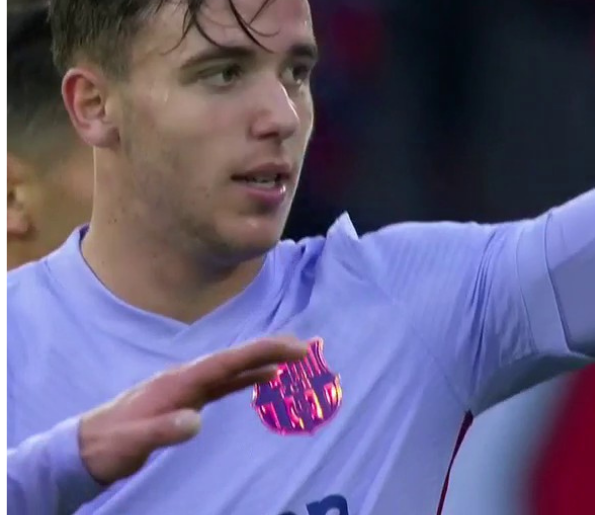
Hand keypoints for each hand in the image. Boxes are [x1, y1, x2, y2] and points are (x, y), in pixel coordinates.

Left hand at [79, 335, 308, 484]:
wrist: (84, 449)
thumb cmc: (109, 446)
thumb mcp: (133, 443)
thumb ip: (163, 430)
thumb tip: (196, 420)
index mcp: (178, 382)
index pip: (228, 362)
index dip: (262, 352)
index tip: (294, 348)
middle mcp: (186, 378)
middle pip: (235, 358)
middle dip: (270, 349)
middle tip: (306, 347)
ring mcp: (186, 387)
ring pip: (233, 368)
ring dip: (262, 360)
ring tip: (294, 356)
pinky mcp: (186, 400)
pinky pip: (225, 383)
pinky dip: (248, 377)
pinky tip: (264, 378)